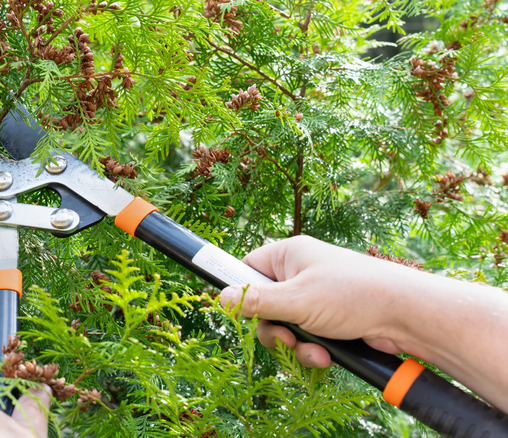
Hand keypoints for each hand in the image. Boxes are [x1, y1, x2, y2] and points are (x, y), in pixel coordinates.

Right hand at [218, 235, 507, 412]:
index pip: (247, 268)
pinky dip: (312, 350)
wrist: (407, 315)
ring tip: (314, 351)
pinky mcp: (329, 320)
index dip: (240, 291)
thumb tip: (219, 299)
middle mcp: (300, 274)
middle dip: (274, 330)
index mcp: (289, 256)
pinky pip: (305, 337)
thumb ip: (256, 302)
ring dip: (295, 345)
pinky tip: (327, 356)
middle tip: (287, 340)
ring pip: (285, 327)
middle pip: (263, 305)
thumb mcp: (298, 300)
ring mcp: (315, 297)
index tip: (240, 312)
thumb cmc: (353, 295)